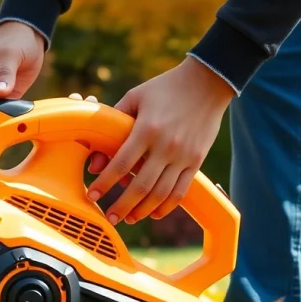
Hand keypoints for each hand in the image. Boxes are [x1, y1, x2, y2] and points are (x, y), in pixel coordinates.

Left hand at [87, 56, 234, 222]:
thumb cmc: (164, 88)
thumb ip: (113, 125)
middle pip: (140, 186)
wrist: (207, 82)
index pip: (121, 164)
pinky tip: (153, 213)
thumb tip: (94, 162)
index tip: (93, 196)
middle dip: (121, 205)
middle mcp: (166, 146)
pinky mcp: (196, 161)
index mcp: (147, 129)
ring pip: (161, 194)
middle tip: (108, 218)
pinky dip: (166, 206)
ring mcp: (183, 156)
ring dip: (142, 210)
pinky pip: (180, 191)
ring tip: (128, 218)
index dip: (105, 183)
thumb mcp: (134, 98)